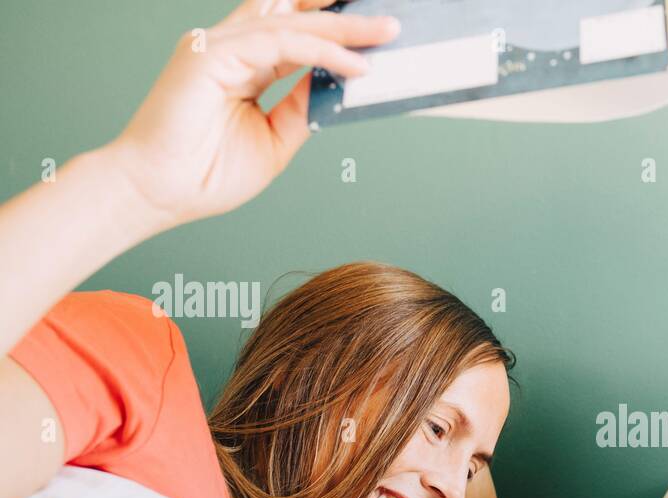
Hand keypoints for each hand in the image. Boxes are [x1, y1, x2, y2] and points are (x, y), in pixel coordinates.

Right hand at [106, 0, 399, 229]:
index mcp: (240, 64)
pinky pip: (279, 44)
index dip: (333, 32)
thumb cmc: (204, 174)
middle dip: (345, 19)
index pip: (293, 34)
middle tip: (390, 24)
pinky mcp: (211, 55)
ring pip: (290, 23)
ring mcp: (217, 47)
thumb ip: (301, 108)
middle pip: (293, 17)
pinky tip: (353, 64)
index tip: (375, 37)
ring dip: (341, 28)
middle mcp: (227, 47)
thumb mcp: (275, 140)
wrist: (159, 193)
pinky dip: (320, 52)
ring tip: (383, 32)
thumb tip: (337, 85)